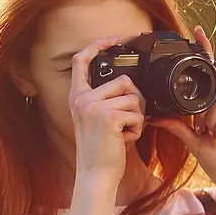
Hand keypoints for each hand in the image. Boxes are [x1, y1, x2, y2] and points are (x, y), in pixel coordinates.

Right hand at [68, 36, 145, 182]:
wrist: (95, 175)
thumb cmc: (101, 150)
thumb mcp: (96, 120)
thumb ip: (106, 100)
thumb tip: (130, 86)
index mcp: (77, 97)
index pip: (82, 61)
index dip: (97, 45)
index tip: (113, 39)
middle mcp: (82, 99)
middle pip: (123, 80)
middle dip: (136, 100)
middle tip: (130, 120)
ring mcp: (93, 107)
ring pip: (134, 98)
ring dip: (137, 117)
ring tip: (125, 132)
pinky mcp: (108, 117)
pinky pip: (137, 114)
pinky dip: (138, 129)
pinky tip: (126, 140)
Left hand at [150, 26, 215, 201]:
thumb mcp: (192, 142)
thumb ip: (177, 127)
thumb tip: (156, 117)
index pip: (210, 78)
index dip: (205, 54)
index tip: (197, 33)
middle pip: (211, 92)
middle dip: (203, 111)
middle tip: (204, 131)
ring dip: (211, 122)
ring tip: (215, 138)